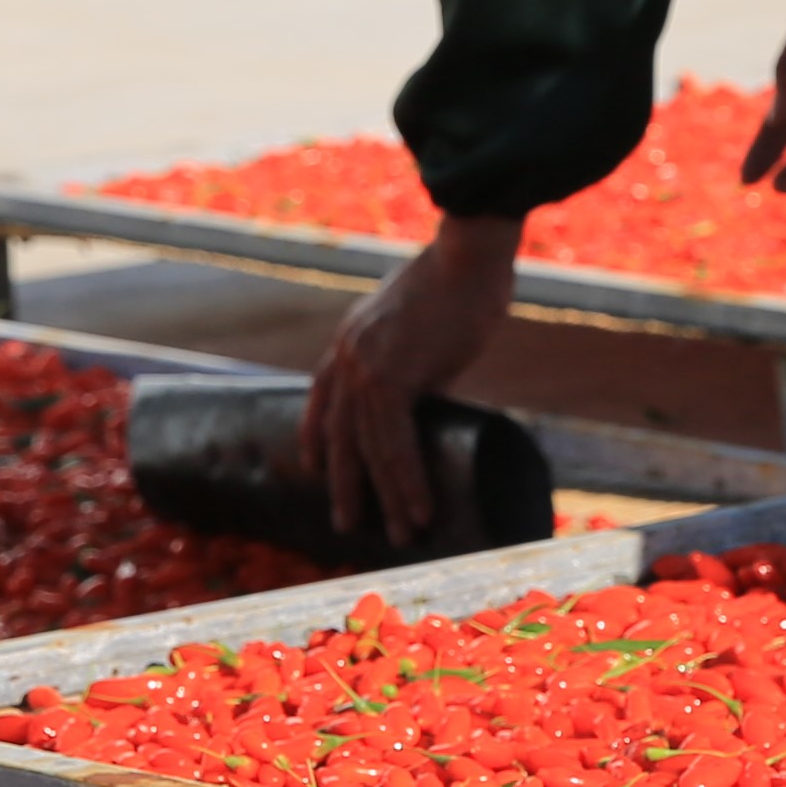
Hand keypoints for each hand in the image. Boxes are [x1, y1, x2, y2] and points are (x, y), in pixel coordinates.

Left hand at [308, 213, 520, 544]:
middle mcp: (348, 356)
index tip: (316, 467)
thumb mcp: (423, 318)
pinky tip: (420, 508)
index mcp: (351, 339)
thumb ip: (416, 353)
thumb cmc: (464, 278)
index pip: (322, 398)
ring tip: (401, 533)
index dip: (318, 436)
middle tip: (347, 522)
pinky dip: (408, 481)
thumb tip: (432, 380)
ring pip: (370, 450)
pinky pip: (395, 445)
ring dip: (387, 496)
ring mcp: (365, 368)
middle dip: (345, 483)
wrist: (469, 252)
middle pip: (339, 435)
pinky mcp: (390, 378)